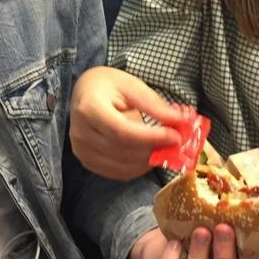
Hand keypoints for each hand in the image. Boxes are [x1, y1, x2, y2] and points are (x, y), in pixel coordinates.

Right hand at [70, 66, 185, 179]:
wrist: (84, 92)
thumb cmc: (108, 85)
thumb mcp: (131, 85)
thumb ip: (154, 105)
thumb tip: (178, 122)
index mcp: (89, 108)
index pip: (122, 131)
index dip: (150, 137)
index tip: (175, 136)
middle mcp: (80, 132)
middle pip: (123, 151)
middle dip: (154, 149)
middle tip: (176, 143)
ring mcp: (81, 150)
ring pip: (122, 166)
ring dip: (148, 161)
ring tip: (164, 148)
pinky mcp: (86, 161)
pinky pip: (117, 173)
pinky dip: (137, 168)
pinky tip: (149, 156)